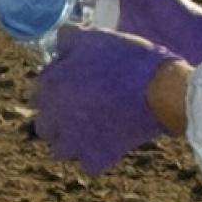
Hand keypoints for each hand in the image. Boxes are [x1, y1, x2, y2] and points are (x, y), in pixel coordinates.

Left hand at [33, 26, 185, 173]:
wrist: (163, 89)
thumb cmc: (128, 59)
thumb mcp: (96, 37)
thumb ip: (69, 38)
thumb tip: (59, 40)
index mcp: (50, 87)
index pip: (38, 92)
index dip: (57, 87)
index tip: (76, 84)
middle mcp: (54, 117)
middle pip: (44, 125)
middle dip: (58, 118)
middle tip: (82, 109)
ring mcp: (74, 141)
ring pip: (60, 149)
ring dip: (71, 142)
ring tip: (92, 129)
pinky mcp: (97, 158)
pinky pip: (89, 163)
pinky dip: (97, 156)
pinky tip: (109, 142)